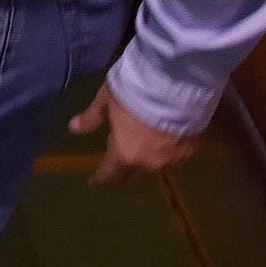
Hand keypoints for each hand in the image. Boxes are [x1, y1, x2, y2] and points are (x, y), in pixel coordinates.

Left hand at [69, 85, 199, 185]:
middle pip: (134, 177)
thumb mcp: (106, 100)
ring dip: (146, 164)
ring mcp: (173, 159)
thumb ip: (91, 118)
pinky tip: (163, 143)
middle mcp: (150, 163)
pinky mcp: (192, 149)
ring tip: (141, 154)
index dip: (100, 179)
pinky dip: (166, 153)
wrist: (176, 83)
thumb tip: (73, 129)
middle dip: (123, 176)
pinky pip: (174, 157)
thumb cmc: (134, 91)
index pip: (110, 175)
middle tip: (117, 171)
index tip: (94, 182)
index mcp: (125, 154)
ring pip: (156, 168)